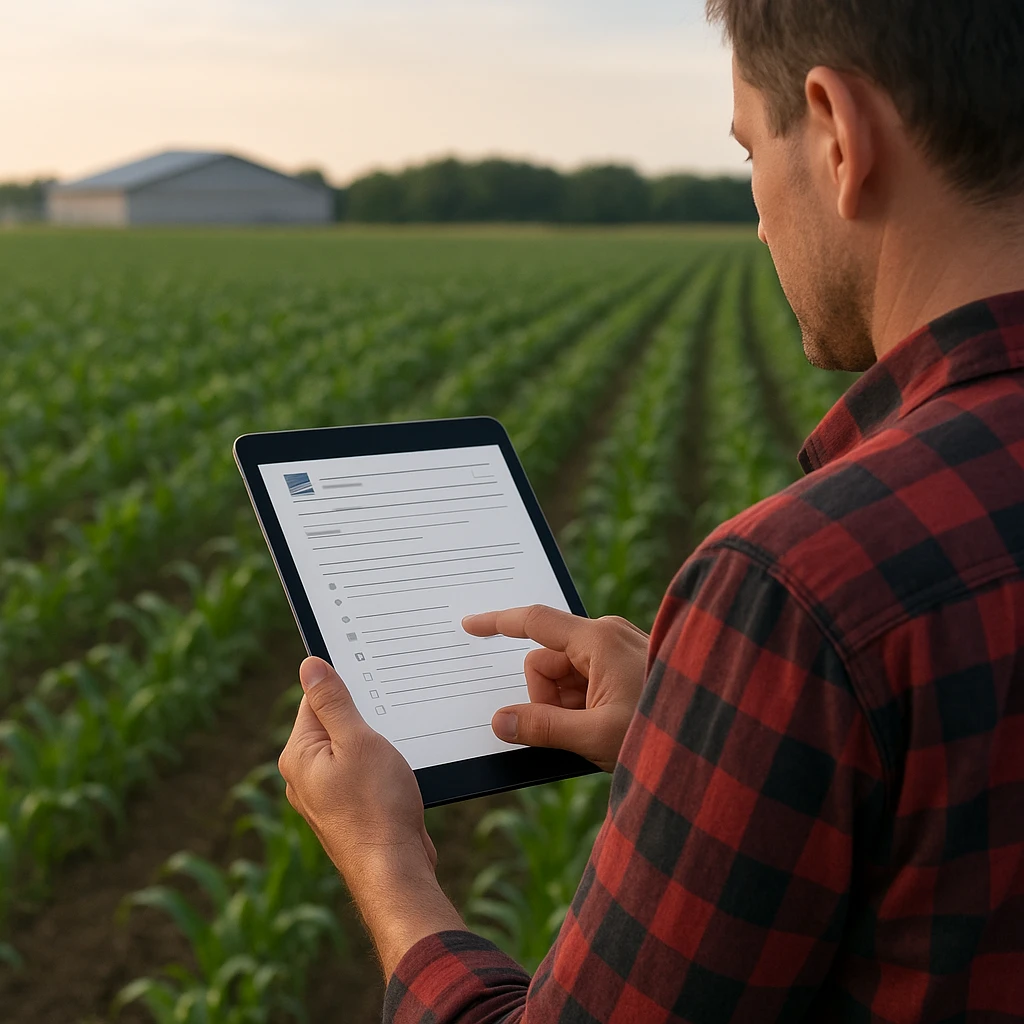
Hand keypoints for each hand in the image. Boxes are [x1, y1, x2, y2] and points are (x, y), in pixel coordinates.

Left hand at [278, 657, 464, 975]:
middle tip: (392, 716)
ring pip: (351, 749)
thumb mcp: (357, 741)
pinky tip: (399, 773)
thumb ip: (333, 702)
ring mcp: (325, 795)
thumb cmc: (377, 806)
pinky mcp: (348, 810)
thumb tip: (310, 666)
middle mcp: (304, 775)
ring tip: (398, 749)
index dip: (347, 685)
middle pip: (333, 723)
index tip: (374, 682)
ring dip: (376, 743)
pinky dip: (380, 766)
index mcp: (299, 755)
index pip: (315, 699)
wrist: (394, 870)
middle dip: (364, 716)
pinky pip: (361, 773)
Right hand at [462, 606, 648, 771]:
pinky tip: (607, 729)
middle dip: (548, 699)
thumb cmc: (664, 731)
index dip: (497, 623)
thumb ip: (542, 728)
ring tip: (601, 734)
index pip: (534, 621)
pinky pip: (585, 681)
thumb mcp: (596, 737)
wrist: (717, 736)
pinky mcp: (627, 665)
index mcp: (597, 639)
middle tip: (577, 733)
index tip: (469, 625)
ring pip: (564, 676)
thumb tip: (501, 722)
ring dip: (568, 707)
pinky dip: (584, 706)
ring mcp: (619, 649)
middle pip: (546, 662)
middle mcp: (607, 635)